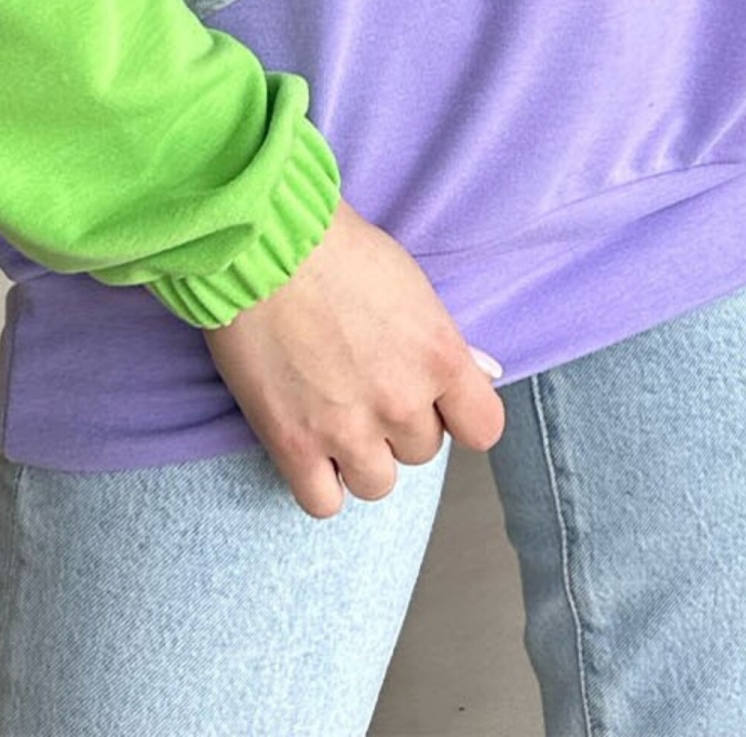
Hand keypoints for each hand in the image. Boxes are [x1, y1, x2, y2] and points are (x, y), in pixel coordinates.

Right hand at [200, 194, 506, 519]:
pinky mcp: (293, 445)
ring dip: (361, 456)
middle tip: (365, 382)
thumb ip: (445, 340)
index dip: (460, 416)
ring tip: (335, 412)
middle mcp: (401, 401)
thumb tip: (484, 373)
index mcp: (439, 357)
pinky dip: (318, 481)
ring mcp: (347, 428)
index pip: (483, 428)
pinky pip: (324, 502)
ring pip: (378, 483)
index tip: (436, 401)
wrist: (261, 243)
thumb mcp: (409, 283)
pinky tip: (309, 445)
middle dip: (398, 422)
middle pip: (422, 450)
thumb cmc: (336, 248)